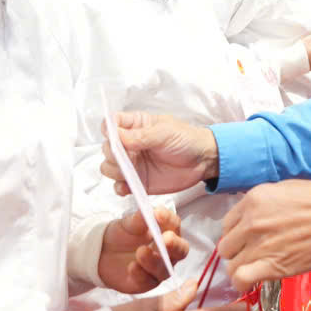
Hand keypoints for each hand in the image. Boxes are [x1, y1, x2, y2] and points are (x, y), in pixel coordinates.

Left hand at [97, 206, 189, 293]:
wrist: (103, 253)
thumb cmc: (121, 235)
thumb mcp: (126, 225)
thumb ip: (137, 220)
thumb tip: (146, 211)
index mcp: (167, 231)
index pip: (174, 224)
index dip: (168, 219)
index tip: (158, 213)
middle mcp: (168, 252)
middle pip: (180, 250)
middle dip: (174, 245)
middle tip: (166, 239)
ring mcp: (159, 269)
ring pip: (165, 268)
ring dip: (154, 260)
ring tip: (141, 251)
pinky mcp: (147, 283)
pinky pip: (148, 281)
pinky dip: (140, 274)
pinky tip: (131, 267)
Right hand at [100, 112, 218, 196]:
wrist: (203, 161)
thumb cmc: (186, 139)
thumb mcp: (165, 133)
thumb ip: (141, 136)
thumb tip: (118, 137)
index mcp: (136, 125)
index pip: (112, 123)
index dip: (108, 129)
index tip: (114, 137)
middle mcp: (130, 144)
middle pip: (106, 148)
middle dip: (111, 154)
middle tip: (125, 158)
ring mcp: (132, 163)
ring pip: (109, 167)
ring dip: (114, 171)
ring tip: (128, 173)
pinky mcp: (138, 181)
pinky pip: (119, 186)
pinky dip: (120, 188)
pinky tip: (129, 186)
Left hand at [217, 179, 310, 292]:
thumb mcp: (284, 190)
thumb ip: (263, 204)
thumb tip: (253, 218)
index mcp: (253, 200)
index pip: (227, 224)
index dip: (237, 234)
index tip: (247, 240)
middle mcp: (250, 222)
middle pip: (227, 246)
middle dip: (237, 252)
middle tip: (252, 255)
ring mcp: (259, 245)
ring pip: (231, 265)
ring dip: (240, 269)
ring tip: (254, 270)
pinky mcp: (272, 266)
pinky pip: (241, 279)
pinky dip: (242, 283)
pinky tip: (251, 282)